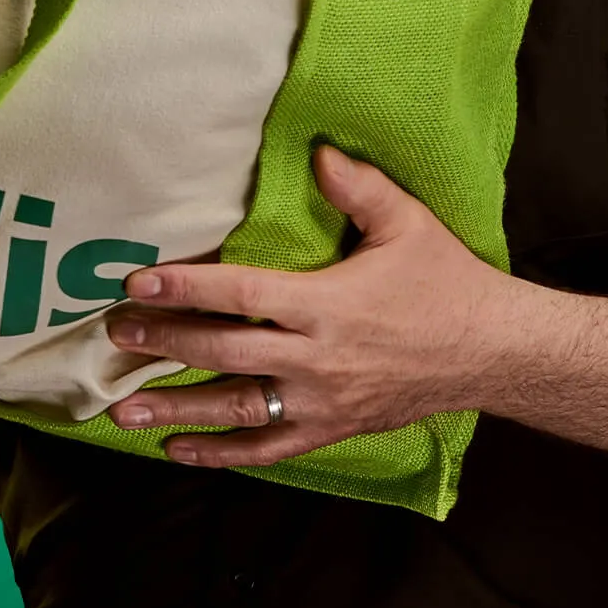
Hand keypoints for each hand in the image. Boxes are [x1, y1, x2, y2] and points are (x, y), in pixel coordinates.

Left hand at [102, 145, 512, 466]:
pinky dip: (221, 454)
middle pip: (225, 352)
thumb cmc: (447, 282)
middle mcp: (317, 358)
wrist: (492, 353)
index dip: (186, 287)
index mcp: (327, 303)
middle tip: (115, 334)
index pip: (241, 295)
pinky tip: (178, 448)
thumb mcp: (408, 224)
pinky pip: (267, 450)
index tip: (138, 281)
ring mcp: (322, 401)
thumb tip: (318, 153)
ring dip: (177, 408)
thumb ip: (359, 187)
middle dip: (165, 342)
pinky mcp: (331, 429)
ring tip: (122, 410)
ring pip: (236, 410)